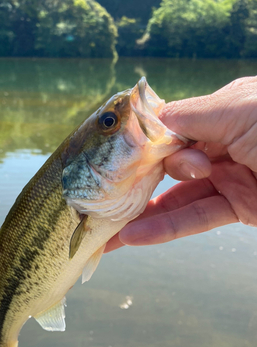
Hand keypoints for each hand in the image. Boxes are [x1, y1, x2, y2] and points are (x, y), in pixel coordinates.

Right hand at [106, 76, 256, 251]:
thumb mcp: (236, 108)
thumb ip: (189, 116)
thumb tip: (149, 121)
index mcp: (221, 113)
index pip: (169, 130)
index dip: (143, 145)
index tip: (116, 159)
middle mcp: (222, 144)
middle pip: (168, 165)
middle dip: (138, 181)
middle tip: (107, 197)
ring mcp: (229, 177)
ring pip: (177, 197)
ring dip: (141, 215)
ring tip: (107, 231)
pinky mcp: (239, 207)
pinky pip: (196, 218)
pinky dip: (165, 229)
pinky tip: (133, 237)